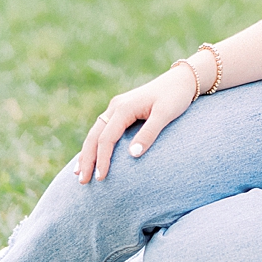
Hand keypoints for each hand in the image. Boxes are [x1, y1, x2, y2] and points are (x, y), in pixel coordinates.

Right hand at [76, 64, 198, 182]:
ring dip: (86, 152)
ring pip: (95, 132)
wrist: (182, 80)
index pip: (107, 138)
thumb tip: (133, 155)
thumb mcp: (166, 114)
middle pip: (94, 136)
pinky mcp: (121, 110)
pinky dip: (95, 144)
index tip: (101, 178)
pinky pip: (102, 129)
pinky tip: (91, 156)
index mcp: (124, 108)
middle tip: (82, 182)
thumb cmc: (175, 97)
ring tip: (79, 173)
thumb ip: (150, 133)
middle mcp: (116, 106)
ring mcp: (116, 107)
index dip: (102, 159)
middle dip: (87, 159)